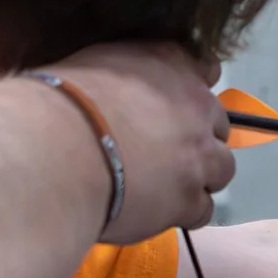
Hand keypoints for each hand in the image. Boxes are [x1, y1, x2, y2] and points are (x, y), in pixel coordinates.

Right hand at [44, 43, 234, 243]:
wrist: (54, 148)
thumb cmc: (60, 101)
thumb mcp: (94, 65)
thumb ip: (124, 78)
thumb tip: (118, 92)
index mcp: (172, 65)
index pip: (206, 68)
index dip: (192, 93)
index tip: (177, 106)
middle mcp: (197, 107)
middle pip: (219, 126)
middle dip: (198, 139)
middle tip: (164, 153)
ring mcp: (199, 156)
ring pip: (222, 170)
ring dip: (199, 178)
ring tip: (163, 188)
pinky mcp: (189, 200)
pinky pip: (203, 210)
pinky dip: (184, 213)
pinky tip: (156, 212)